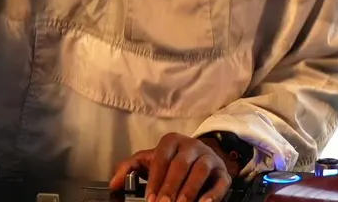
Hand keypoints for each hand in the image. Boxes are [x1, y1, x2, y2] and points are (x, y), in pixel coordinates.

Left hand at [109, 133, 232, 201]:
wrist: (201, 158)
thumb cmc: (171, 162)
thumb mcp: (149, 161)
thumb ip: (130, 169)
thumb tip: (114, 184)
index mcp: (172, 142)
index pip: (162, 158)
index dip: (155, 179)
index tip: (149, 199)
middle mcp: (191, 146)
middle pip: (180, 165)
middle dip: (170, 187)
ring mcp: (209, 158)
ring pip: (200, 171)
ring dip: (189, 190)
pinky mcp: (223, 172)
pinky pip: (220, 182)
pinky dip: (213, 194)